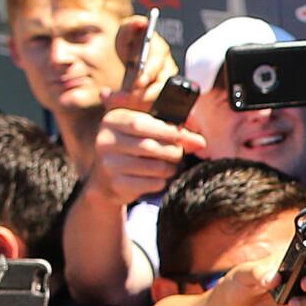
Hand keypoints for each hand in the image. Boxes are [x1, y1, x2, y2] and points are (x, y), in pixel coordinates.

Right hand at [86, 108, 205, 207]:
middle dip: (173, 151)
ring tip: (171, 167)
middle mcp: (105, 141)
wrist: (105, 179)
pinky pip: (151, 183)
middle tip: (179, 155)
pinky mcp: (115, 184)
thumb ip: (170, 132)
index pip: (141, 123)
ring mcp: (108, 164)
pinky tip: (159, 179)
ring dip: (170, 168)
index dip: (167, 131)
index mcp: (112, 121)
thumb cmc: (132, 149)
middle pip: (150, 146)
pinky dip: (162, 182)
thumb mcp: (144, 132)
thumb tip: (200, 142)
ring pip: (155, 167)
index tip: (186, 137)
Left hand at [104, 13, 178, 111]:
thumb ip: (131, 25)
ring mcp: (167, 82)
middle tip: (130, 98)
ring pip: (161, 96)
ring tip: (129, 104)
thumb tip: (141, 21)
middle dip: (145, 92)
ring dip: (145, 101)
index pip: (158, 63)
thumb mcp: (126, 32)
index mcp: (160, 50)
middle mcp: (168, 66)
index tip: (138, 81)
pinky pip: (160, 103)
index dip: (149, 73)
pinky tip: (135, 110)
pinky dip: (147, 107)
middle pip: (161, 83)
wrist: (131, 59)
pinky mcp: (165, 94)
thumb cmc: (130, 44)